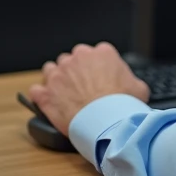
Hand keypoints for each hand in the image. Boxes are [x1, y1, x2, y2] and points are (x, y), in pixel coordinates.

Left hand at [28, 42, 149, 136]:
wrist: (105, 121)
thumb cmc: (122, 104)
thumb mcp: (139, 88)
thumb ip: (131, 80)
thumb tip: (132, 86)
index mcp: (102, 53)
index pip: (97, 53)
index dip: (98, 67)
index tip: (99, 78)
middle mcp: (78, 58)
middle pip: (72, 59)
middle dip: (75, 70)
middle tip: (82, 86)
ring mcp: (59, 75)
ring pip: (51, 69)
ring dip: (56, 79)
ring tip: (63, 92)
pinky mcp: (46, 93)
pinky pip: (36, 90)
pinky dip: (40, 95)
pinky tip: (47, 101)